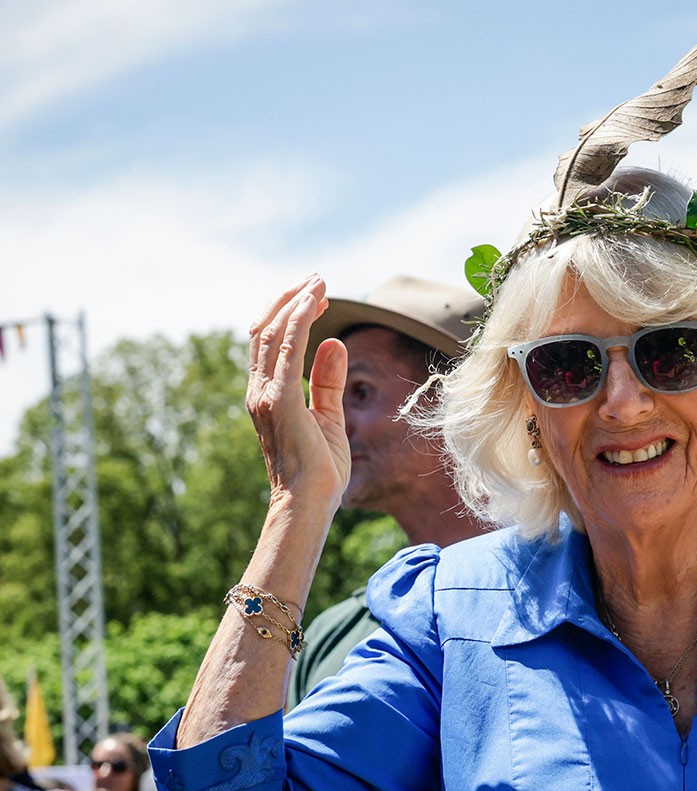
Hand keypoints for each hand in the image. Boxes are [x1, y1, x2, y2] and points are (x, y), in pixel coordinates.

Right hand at [246, 274, 349, 513]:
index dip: (290, 314)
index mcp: (268, 396)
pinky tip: (314, 304)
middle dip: (289, 299)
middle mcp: (260, 391)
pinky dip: (299, 322)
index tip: (316, 295)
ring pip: (272, 334)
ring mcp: (266, 396)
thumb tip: (335, 343)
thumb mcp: (328, 417)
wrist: (308, 504)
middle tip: (315, 278)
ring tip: (317, 282)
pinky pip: (287, 351)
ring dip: (295, 303)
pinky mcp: (279, 401)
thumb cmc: (319, 471)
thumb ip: (327, 381)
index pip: (270, 343)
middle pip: (265, 331)